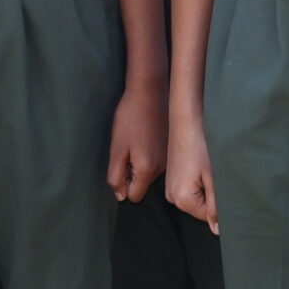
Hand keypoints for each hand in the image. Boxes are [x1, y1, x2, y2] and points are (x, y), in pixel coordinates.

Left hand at [108, 76, 166, 203]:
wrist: (150, 91)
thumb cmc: (130, 118)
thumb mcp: (116, 149)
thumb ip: (116, 176)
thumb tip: (120, 196)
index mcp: (148, 169)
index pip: (134, 196)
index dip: (123, 184)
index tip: (121, 164)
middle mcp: (163, 168)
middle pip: (144, 185)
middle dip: (133, 174)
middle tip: (127, 151)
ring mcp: (170, 158)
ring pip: (152, 173)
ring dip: (142, 163)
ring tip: (137, 141)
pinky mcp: (173, 148)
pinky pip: (159, 162)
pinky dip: (151, 155)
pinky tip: (146, 136)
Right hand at [165, 108, 216, 232]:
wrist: (187, 121)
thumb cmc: (202, 146)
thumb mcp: (214, 178)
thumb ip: (216, 207)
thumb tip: (217, 231)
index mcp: (182, 199)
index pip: (208, 217)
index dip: (222, 206)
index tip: (228, 188)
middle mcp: (172, 197)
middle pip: (201, 208)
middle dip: (214, 197)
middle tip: (221, 177)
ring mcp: (170, 187)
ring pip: (196, 197)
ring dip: (208, 188)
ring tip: (212, 169)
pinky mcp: (173, 177)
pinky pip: (190, 188)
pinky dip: (200, 181)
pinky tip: (204, 165)